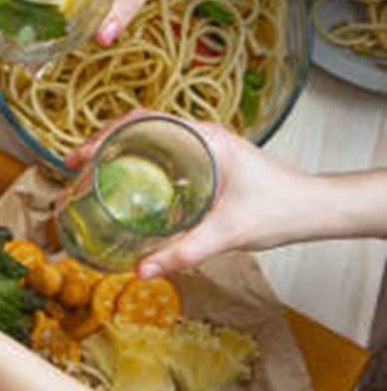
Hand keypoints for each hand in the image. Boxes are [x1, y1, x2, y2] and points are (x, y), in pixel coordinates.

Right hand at [66, 112, 310, 276]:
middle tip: (76, 168)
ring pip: (149, 138)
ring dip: (118, 152)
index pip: (142, 120)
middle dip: (102, 143)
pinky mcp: (206, 161)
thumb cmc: (281, 210)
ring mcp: (203, 145)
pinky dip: (137, 163)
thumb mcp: (228, 233)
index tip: (81, 156)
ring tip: (92, 175)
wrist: (315, 209)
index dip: (104, 135)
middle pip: (138, 126)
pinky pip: (162, 153)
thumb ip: (184, 253)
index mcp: (204, 137)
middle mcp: (201, 134)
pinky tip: (126, 186)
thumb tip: (142, 270)